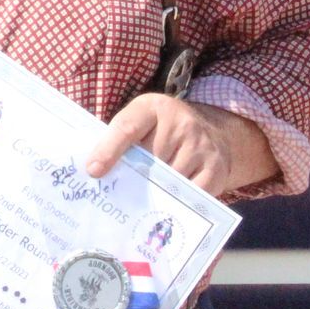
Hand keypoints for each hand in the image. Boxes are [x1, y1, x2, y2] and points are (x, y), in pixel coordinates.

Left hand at [84, 94, 275, 195]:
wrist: (211, 131)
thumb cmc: (162, 131)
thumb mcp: (139, 122)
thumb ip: (119, 140)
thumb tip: (95, 171)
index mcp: (152, 107)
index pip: (127, 128)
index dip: (108, 150)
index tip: (94, 171)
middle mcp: (181, 122)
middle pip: (148, 160)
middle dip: (133, 178)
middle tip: (121, 192)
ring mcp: (201, 144)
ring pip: (168, 180)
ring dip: (155, 191)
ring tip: (148, 194)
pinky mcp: (215, 167)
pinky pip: (190, 194)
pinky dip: (177, 200)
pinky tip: (170, 200)